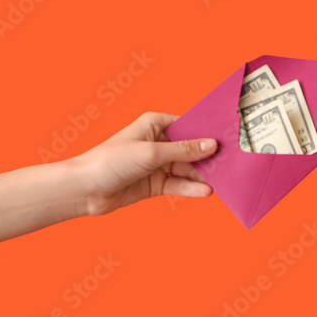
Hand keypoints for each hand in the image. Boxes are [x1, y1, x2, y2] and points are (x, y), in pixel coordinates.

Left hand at [74, 112, 217, 215]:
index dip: (206, 133)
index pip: (188, 126)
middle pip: (191, 150)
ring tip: (221, 181)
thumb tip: (212, 145)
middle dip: (208, 158)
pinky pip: (179, 185)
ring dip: (202, 176)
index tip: (228, 140)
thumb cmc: (111, 161)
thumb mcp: (152, 153)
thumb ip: (184, 150)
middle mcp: (158, 142)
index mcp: (154, 124)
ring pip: (187, 169)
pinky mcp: (156, 184)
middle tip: (230, 164)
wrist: (86, 189)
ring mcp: (157, 165)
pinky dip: (191, 188)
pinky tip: (205, 191)